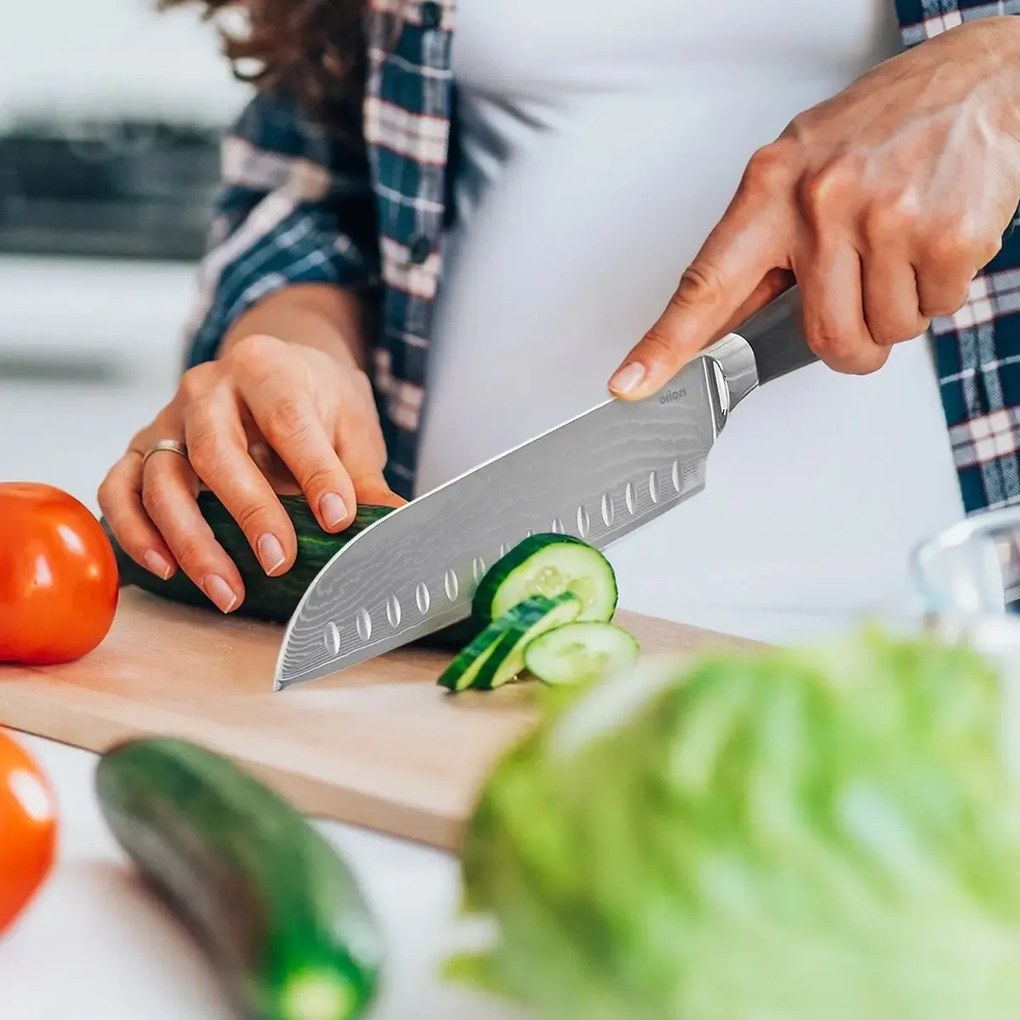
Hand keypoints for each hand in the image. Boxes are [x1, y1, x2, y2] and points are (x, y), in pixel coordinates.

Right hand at [98, 334, 403, 612]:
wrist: (273, 366)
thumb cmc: (316, 398)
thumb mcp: (352, 424)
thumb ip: (364, 474)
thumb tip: (396, 523)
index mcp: (266, 368)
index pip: (288, 419)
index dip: (314, 470)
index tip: (339, 518)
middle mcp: (208, 388)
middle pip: (215, 451)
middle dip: (249, 512)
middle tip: (279, 561)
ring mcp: (168, 418)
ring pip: (161, 478)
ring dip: (191, 540)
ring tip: (229, 591)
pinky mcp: (142, 448)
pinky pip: (119, 488)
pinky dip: (134, 531)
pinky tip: (166, 569)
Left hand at [609, 16, 1019, 395]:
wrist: (975, 82)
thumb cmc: (880, 129)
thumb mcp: (800, 170)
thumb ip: (761, 248)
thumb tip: (722, 323)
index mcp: (770, 190)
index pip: (706, 282)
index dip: (665, 344)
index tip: (631, 382)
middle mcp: (820, 203)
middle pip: (823, 337)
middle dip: (851, 345)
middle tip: (863, 306)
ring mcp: (883, 219)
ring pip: (885, 331)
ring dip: (899, 311)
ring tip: (902, 250)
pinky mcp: (944, 235)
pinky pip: (935, 310)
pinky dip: (939, 291)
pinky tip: (934, 242)